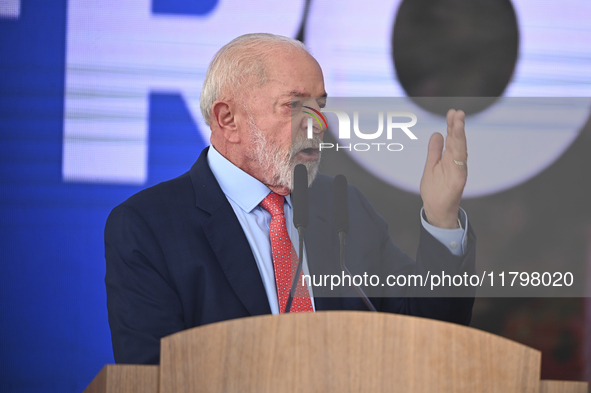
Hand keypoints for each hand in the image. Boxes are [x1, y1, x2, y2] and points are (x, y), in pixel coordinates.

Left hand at [420, 109, 466, 228]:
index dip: (452, 125)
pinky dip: (459, 150)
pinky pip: (460, 163)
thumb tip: (437, 134)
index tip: (451, 112)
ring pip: (460, 149)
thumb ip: (434, 151)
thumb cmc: (435, 190)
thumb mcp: (431, 166)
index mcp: (449, 158)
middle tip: (457, 112)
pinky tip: (457, 139)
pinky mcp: (458, 179)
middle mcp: (455, 162)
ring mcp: (458, 170)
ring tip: (458, 120)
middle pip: (457, 141)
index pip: (451, 138)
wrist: (436, 210)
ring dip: (460, 134)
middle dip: (457, 126)